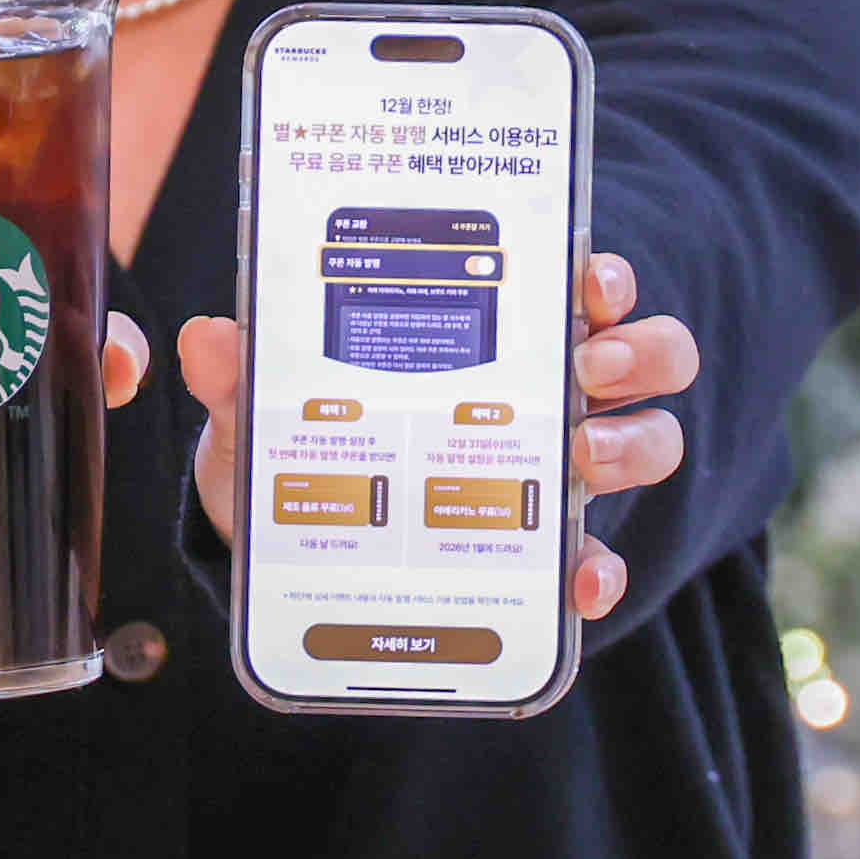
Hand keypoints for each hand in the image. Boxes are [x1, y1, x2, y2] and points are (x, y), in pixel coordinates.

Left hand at [177, 251, 698, 621]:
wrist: (296, 539)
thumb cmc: (304, 442)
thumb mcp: (266, 405)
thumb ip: (241, 374)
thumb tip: (208, 338)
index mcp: (500, 334)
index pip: (581, 286)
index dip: (603, 278)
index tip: (586, 281)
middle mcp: (551, 392)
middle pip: (648, 354)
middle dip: (638, 352)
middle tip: (586, 368)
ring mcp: (561, 471)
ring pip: (651, 439)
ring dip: (634, 443)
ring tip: (581, 455)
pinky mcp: (551, 553)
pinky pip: (601, 559)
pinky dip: (599, 569)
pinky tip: (576, 580)